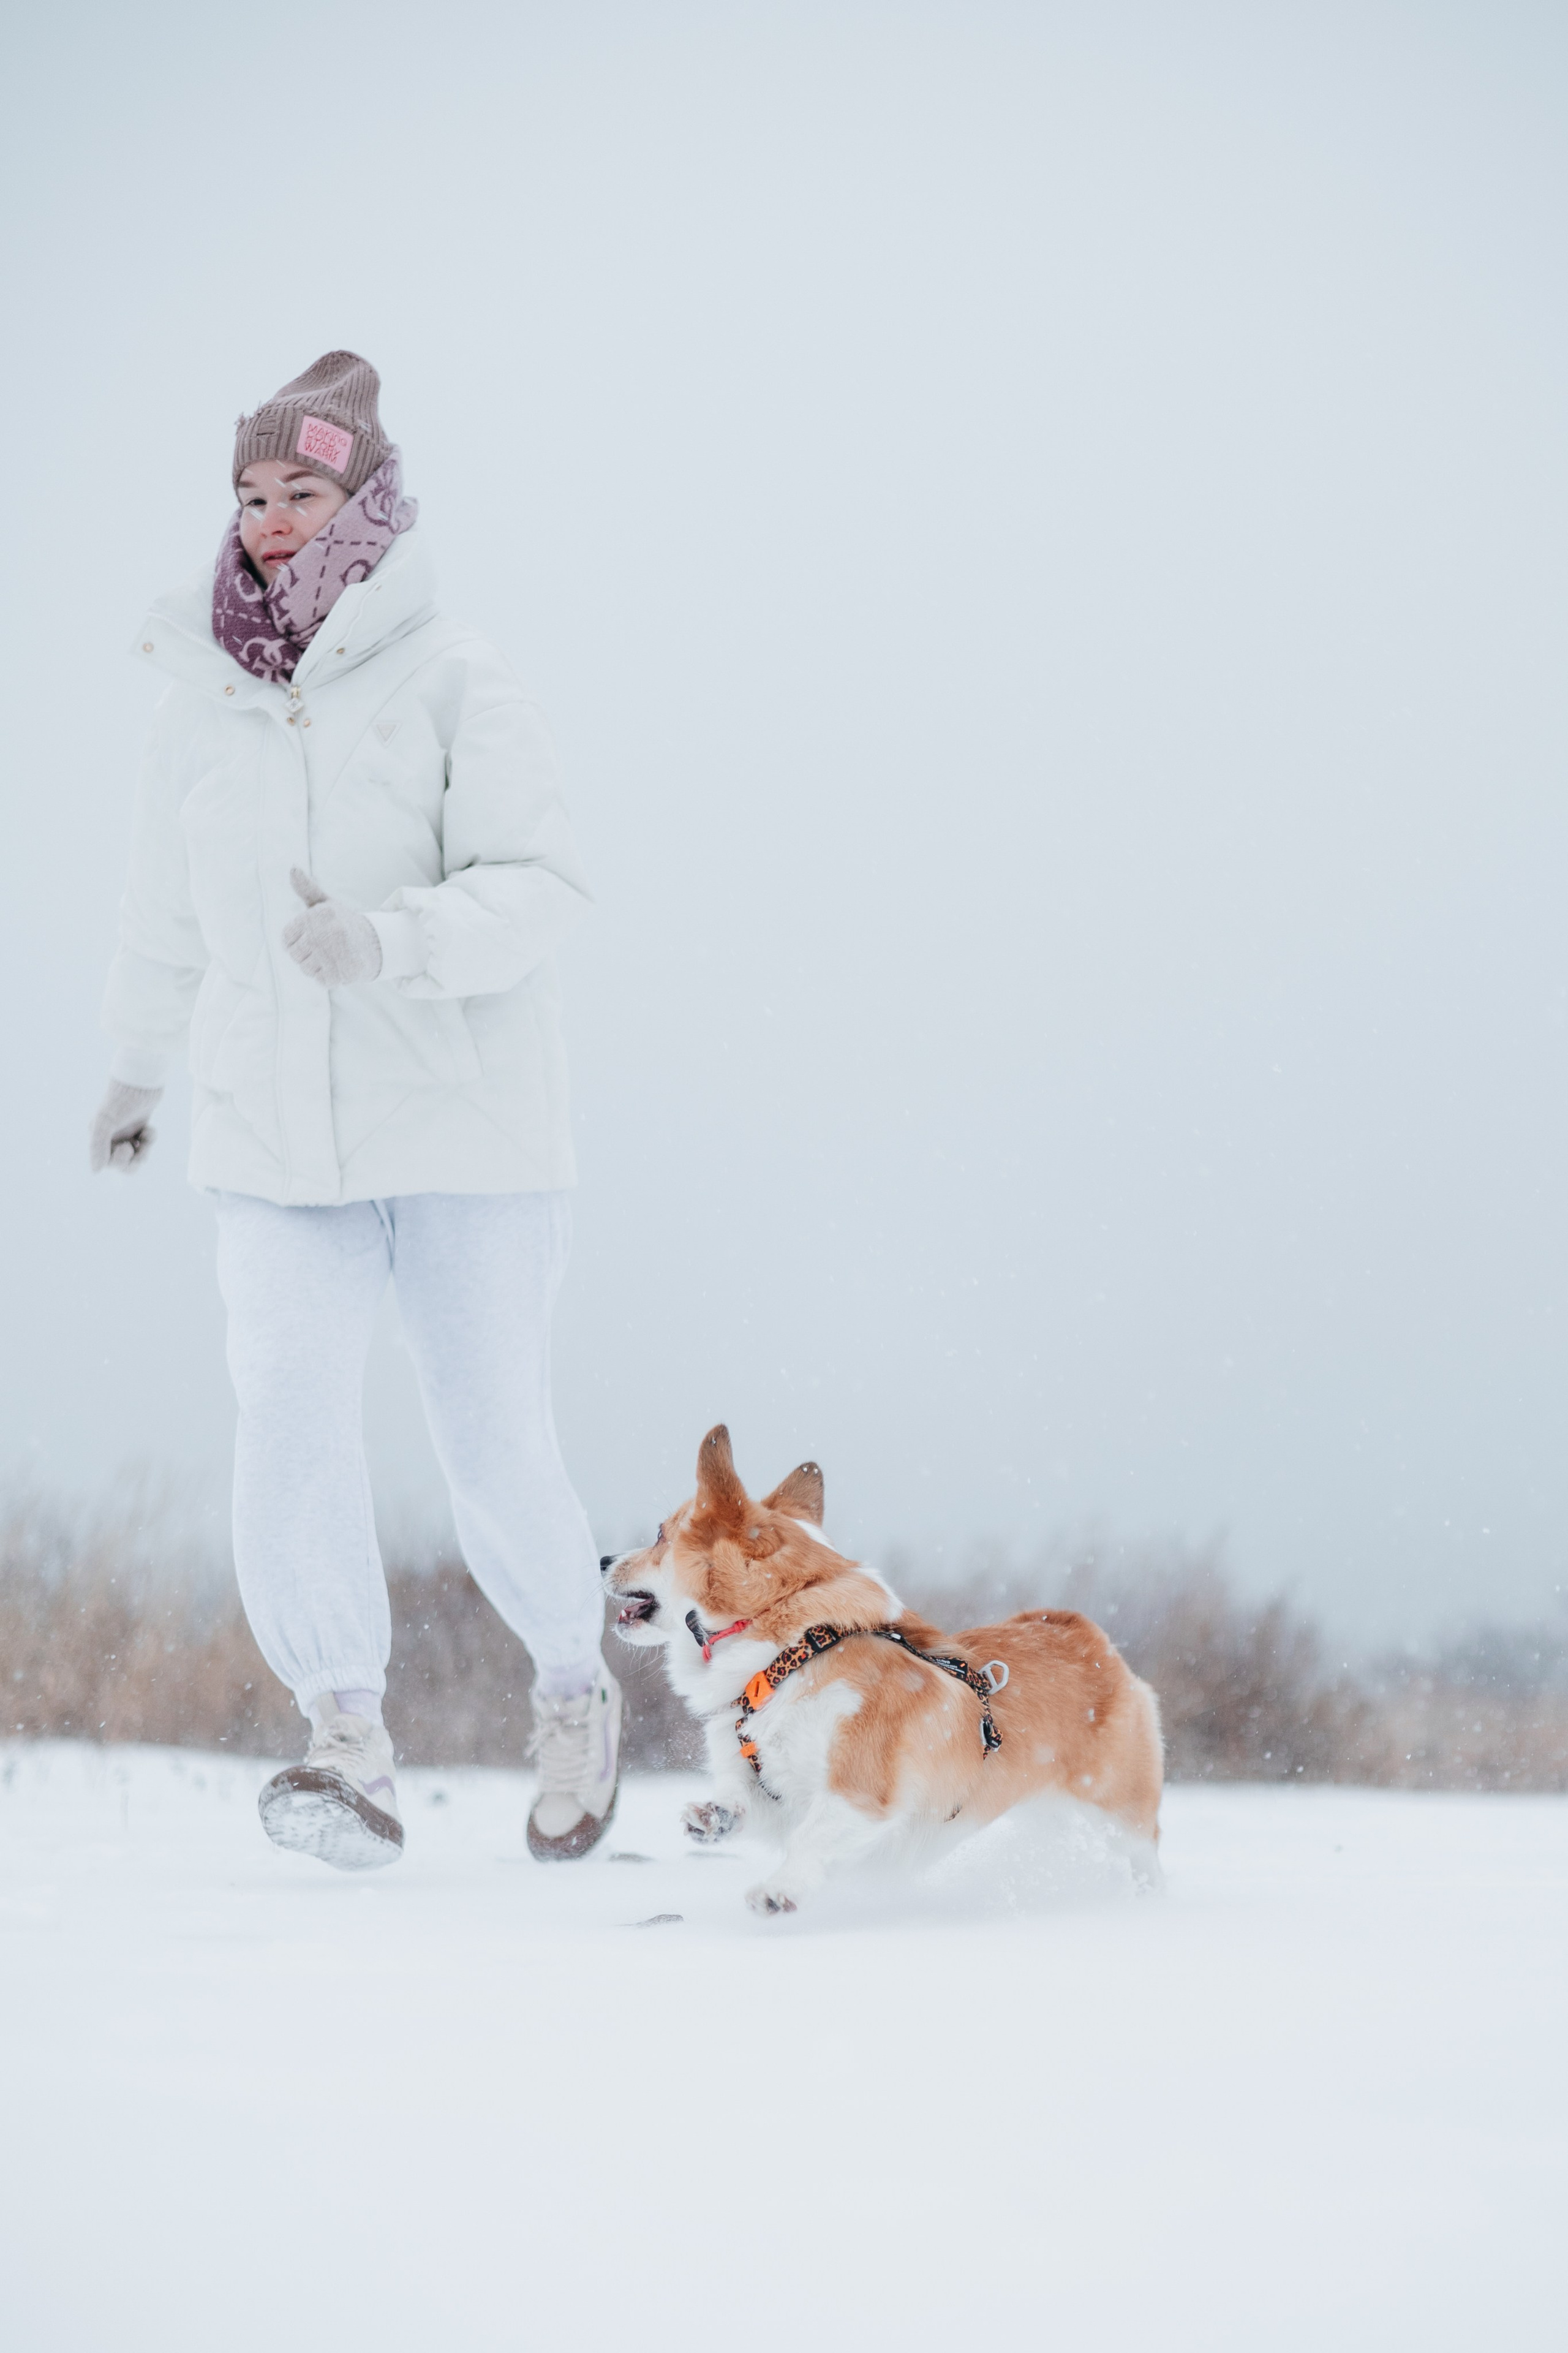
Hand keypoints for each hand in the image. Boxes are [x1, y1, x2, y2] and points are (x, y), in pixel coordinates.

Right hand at [89, 1080, 162, 1174]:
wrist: (140, 1081)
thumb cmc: (120, 1100)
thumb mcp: (105, 1123)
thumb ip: (97, 1147)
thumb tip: (96, 1171)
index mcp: (99, 1136)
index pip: (108, 1163)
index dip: (119, 1161)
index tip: (126, 1148)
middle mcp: (111, 1136)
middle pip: (123, 1164)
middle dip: (134, 1161)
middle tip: (140, 1151)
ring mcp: (127, 1132)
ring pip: (137, 1155)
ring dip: (144, 1150)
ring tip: (146, 1138)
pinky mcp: (140, 1127)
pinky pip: (145, 1143)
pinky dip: (150, 1138)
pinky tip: (148, 1128)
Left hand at [281, 868, 382, 986]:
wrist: (376, 944)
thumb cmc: (342, 923)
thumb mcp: (326, 904)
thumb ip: (307, 889)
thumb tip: (292, 868)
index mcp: (320, 914)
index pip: (286, 939)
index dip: (297, 941)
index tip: (313, 936)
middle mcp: (328, 932)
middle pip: (295, 955)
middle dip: (307, 955)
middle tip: (326, 947)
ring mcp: (337, 953)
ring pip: (306, 969)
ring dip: (317, 967)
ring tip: (333, 956)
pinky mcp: (345, 972)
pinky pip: (321, 981)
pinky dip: (329, 978)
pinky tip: (340, 966)